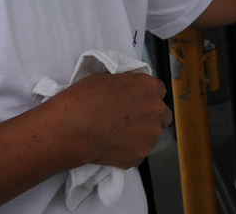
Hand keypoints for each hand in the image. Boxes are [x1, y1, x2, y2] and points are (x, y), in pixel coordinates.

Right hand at [54, 73, 171, 168]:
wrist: (72, 128)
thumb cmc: (84, 99)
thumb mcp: (106, 79)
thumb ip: (124, 85)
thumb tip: (125, 91)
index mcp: (148, 87)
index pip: (160, 90)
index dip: (147, 96)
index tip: (137, 101)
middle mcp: (155, 110)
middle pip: (164, 114)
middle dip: (152, 117)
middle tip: (133, 120)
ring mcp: (149, 135)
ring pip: (151, 135)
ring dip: (140, 135)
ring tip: (117, 136)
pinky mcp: (139, 155)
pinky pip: (137, 152)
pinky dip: (127, 151)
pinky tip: (111, 147)